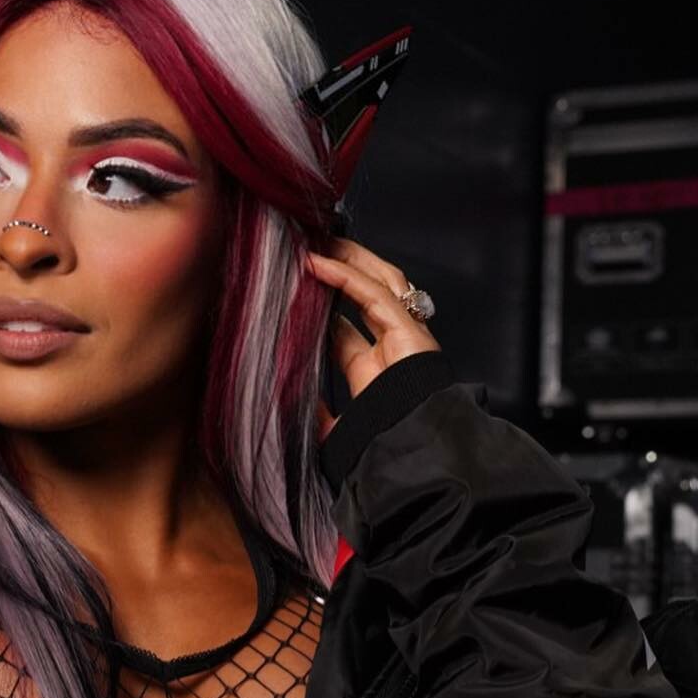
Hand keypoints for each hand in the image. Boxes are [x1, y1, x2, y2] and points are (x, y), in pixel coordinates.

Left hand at [306, 237, 442, 432]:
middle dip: (341, 270)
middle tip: (310, 255)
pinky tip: (317, 264)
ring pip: (377, 282)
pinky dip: (345, 275)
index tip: (298, 292)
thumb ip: (316, 414)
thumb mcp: (335, 429)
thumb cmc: (378, 447)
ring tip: (317, 243)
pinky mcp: (408, 329)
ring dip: (348, 260)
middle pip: (367, 295)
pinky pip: (373, 292)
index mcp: (374, 372)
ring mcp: (404, 335)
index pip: (346, 329)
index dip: (324, 307)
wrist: (408, 454)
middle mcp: (391, 348)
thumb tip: (289, 402)